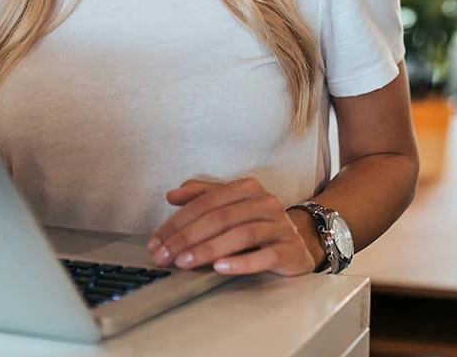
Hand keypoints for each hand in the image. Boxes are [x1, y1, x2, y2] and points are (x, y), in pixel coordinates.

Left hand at [147, 177, 321, 276]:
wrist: (300, 242)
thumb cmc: (257, 224)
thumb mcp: (231, 206)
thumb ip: (203, 196)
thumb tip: (172, 195)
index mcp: (248, 188)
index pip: (206, 202)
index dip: (178, 221)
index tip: (156, 242)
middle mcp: (265, 203)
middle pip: (220, 217)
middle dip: (186, 237)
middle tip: (164, 256)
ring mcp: (279, 226)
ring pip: (240, 234)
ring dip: (208, 249)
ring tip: (185, 262)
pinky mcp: (289, 250)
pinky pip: (264, 255)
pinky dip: (241, 261)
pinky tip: (220, 268)